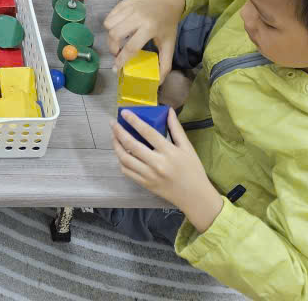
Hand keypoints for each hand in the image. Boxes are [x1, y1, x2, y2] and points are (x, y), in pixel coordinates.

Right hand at [104, 0, 184, 77]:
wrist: (166, 1)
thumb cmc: (167, 25)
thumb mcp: (169, 44)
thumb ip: (165, 64)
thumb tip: (158, 82)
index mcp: (150, 28)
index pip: (131, 46)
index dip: (122, 59)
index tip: (116, 68)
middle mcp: (138, 17)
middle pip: (115, 34)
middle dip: (112, 47)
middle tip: (117, 53)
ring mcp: (129, 8)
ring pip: (109, 24)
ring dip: (110, 36)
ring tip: (117, 41)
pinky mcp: (123, 3)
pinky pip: (109, 16)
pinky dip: (110, 25)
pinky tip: (118, 29)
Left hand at [112, 108, 223, 232]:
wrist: (195, 197)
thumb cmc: (193, 170)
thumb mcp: (187, 148)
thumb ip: (176, 129)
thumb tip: (169, 110)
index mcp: (169, 152)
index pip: (147, 132)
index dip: (134, 121)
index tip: (124, 112)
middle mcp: (157, 164)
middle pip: (132, 145)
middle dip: (119, 132)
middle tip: (112, 123)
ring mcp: (149, 176)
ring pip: (125, 159)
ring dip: (116, 146)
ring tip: (114, 136)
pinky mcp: (145, 184)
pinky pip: (127, 172)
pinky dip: (121, 161)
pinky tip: (120, 153)